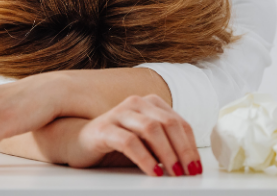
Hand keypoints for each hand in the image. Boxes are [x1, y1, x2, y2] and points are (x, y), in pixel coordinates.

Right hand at [69, 95, 201, 175]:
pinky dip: (145, 158)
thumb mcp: (146, 143)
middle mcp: (136, 103)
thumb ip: (166, 144)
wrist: (79, 142)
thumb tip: (191, 164)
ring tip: (173, 172)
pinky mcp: (104, 128)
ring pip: (151, 129)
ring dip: (167, 153)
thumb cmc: (117, 143)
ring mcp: (119, 113)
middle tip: (189, 172)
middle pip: (168, 124)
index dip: (191, 146)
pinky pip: (129, 142)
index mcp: (151, 103)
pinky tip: (153, 171)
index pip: (179, 123)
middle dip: (183, 150)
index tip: (197, 166)